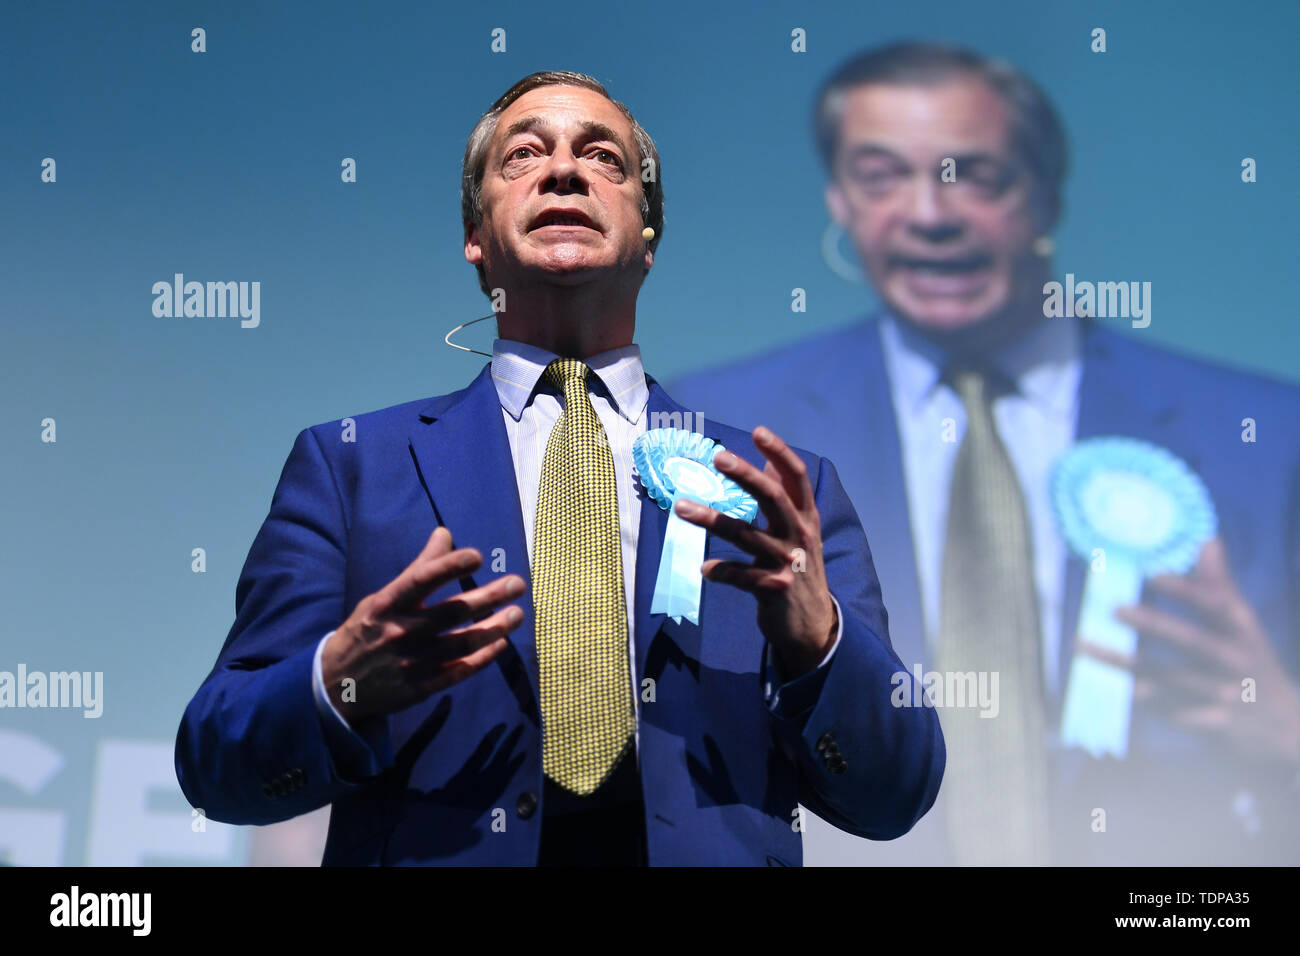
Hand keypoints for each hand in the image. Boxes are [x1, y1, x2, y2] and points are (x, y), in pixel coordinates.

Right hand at [321, 526, 525, 723]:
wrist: (336, 684)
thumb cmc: (367, 630)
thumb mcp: (383, 597)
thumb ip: (418, 568)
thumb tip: (445, 533)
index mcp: (388, 604)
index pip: (420, 581)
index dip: (449, 567)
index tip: (478, 556)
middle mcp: (400, 632)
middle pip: (451, 613)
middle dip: (487, 597)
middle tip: (517, 583)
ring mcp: (411, 662)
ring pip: (460, 644)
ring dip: (494, 628)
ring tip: (518, 614)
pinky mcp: (419, 688)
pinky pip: (457, 672)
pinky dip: (481, 659)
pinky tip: (501, 643)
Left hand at [673, 425, 837, 678]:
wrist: (814, 626)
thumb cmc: (799, 569)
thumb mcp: (798, 532)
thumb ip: (785, 498)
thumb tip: (769, 461)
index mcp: (806, 517)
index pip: (797, 478)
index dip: (780, 452)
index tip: (758, 431)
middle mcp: (800, 535)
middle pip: (773, 498)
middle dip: (746, 476)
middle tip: (719, 456)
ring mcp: (788, 563)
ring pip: (747, 535)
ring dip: (711, 519)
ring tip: (680, 507)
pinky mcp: (774, 589)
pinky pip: (743, 576)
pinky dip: (722, 571)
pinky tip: (704, 569)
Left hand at [1116, 538, 1299, 765]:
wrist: (1287, 728)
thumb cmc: (1252, 663)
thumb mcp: (1243, 626)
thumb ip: (1221, 585)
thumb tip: (1206, 540)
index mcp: (1243, 631)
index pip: (1216, 605)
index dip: (1186, 589)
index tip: (1151, 573)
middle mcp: (1236, 661)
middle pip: (1193, 641)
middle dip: (1154, 624)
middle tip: (1114, 608)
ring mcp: (1226, 695)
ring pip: (1170, 678)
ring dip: (1128, 664)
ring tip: (1087, 648)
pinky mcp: (1214, 724)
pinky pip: (1172, 712)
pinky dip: (1144, 702)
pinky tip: (1112, 689)